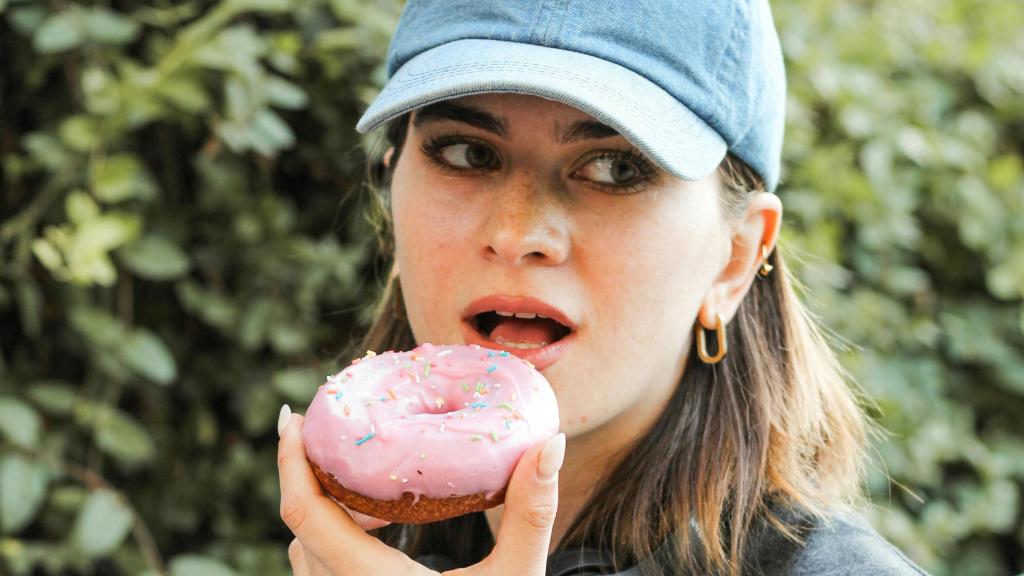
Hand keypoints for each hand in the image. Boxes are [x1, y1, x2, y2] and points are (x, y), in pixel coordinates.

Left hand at [277, 405, 565, 574]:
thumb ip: (531, 513)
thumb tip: (550, 442)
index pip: (303, 513)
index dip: (289, 461)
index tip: (293, 417)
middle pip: (301, 527)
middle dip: (308, 473)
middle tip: (336, 429)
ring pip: (307, 555)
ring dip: (322, 509)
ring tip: (360, 473)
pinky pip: (323, 574)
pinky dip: (335, 540)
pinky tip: (381, 523)